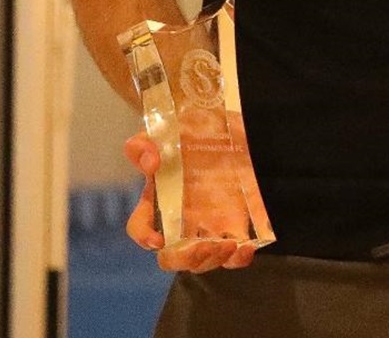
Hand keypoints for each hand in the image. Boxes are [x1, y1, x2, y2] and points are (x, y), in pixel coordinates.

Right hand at [123, 132, 256, 271]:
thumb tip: (151, 162)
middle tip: (202, 248)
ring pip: (202, 261)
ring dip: (212, 260)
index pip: (141, 226)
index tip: (157, 239)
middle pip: (172, 256)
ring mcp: (209, 225)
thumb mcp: (173, 127)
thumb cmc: (197, 129)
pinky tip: (246, 250)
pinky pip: (234, 254)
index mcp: (160, 198)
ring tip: (230, 244)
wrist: (236, 126)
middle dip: (184, 259)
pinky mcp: (236, 225)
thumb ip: (148, 142)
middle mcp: (182, 218)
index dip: (144, 236)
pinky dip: (238, 259)